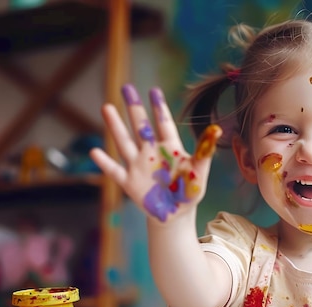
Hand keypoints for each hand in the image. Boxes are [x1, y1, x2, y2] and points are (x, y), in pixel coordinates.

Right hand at [89, 84, 221, 221]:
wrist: (177, 214)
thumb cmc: (189, 190)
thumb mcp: (199, 171)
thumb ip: (204, 151)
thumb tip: (216, 129)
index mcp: (170, 149)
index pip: (164, 124)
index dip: (159, 108)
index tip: (154, 90)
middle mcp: (151, 153)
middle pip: (141, 128)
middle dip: (134, 108)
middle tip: (127, 88)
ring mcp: (139, 166)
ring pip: (124, 143)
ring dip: (116, 127)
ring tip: (106, 107)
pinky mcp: (130, 183)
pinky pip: (115, 171)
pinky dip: (105, 163)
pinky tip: (95, 152)